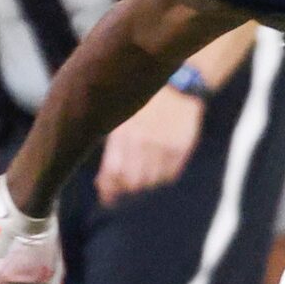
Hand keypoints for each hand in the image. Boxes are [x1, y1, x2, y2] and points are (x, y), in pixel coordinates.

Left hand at [94, 87, 203, 205]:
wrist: (178, 86)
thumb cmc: (142, 106)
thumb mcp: (121, 120)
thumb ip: (111, 151)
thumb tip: (101, 184)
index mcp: (123, 132)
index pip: (113, 173)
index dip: (109, 190)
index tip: (107, 197)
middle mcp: (144, 141)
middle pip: (132, 182)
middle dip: (126, 190)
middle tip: (124, 189)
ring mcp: (165, 145)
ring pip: (152, 182)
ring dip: (144, 185)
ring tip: (141, 177)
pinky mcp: (182, 147)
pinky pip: (170, 175)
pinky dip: (162, 178)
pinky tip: (157, 170)